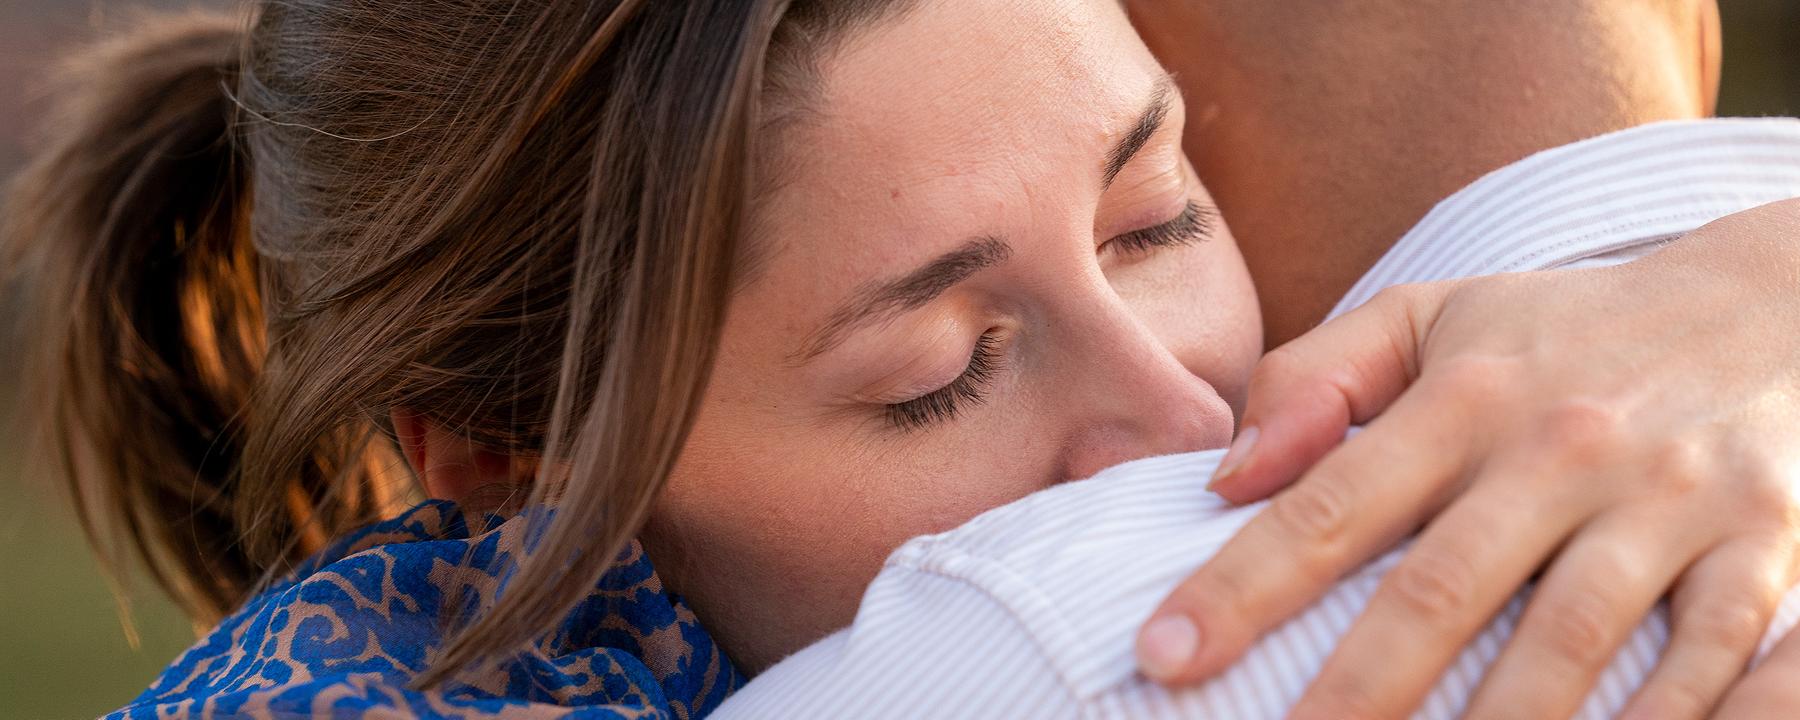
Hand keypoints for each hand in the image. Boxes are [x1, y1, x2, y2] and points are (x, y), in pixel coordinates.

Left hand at [1134, 199, 1799, 717]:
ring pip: (1568, 641)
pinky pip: (1709, 656)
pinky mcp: (1763, 542)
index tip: (1163, 654)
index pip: (1330, 503)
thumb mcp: (1435, 316)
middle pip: (1438, 591)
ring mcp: (1669, 499)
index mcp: (1465, 396)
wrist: (1770, 301)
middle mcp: (1562, 446)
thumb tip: (1225, 473)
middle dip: (1352, 691)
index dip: (1240, 585)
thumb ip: (1318, 377)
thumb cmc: (1565, 331)